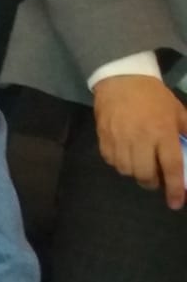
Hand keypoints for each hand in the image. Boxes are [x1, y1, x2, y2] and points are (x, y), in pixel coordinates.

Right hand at [92, 74, 186, 207]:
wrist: (121, 78)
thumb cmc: (153, 96)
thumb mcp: (178, 111)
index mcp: (162, 132)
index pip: (171, 167)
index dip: (174, 188)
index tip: (176, 203)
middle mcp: (140, 138)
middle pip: (145, 175)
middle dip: (152, 182)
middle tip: (156, 177)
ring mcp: (119, 138)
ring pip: (127, 170)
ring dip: (135, 173)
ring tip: (140, 165)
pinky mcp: (103, 136)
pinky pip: (111, 160)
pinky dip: (119, 163)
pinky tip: (125, 155)